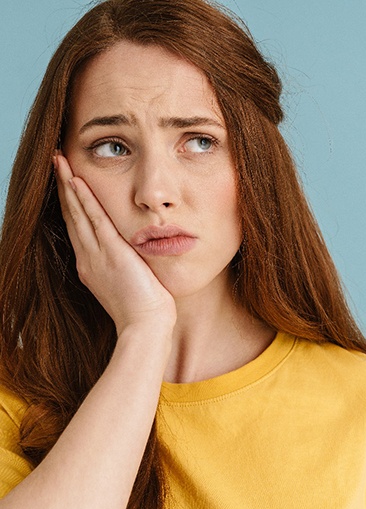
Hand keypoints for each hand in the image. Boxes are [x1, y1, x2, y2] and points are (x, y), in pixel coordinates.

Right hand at [55, 152, 176, 336]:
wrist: (145, 326)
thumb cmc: (144, 310)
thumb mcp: (130, 283)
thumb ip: (125, 265)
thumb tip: (132, 254)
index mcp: (92, 266)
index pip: (79, 227)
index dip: (71, 204)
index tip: (67, 183)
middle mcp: (88, 259)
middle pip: (72, 216)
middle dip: (63, 188)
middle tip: (56, 163)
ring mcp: (97, 256)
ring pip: (78, 213)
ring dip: (68, 186)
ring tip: (59, 162)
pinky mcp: (112, 253)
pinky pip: (95, 220)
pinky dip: (84, 200)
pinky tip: (77, 181)